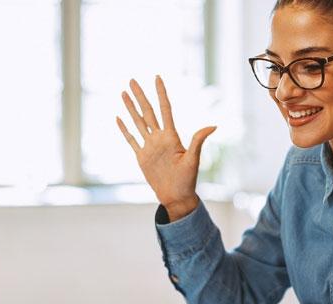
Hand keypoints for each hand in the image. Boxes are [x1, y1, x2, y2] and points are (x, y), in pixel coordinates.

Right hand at [116, 76, 216, 221]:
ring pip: (137, 122)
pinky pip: (131, 140)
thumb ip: (198, 141)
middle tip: (132, 80)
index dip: (161, 94)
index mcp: (171, 136)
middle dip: (140, 96)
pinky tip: (119, 118)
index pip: (164, 109)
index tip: (157, 78)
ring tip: (123, 93)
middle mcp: (159, 138)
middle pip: (147, 112)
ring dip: (130, 108)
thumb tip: (213, 126)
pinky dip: (124, 129)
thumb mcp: (193, 160)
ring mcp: (149, 146)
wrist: (176, 196)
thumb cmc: (188, 180)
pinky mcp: (141, 157)